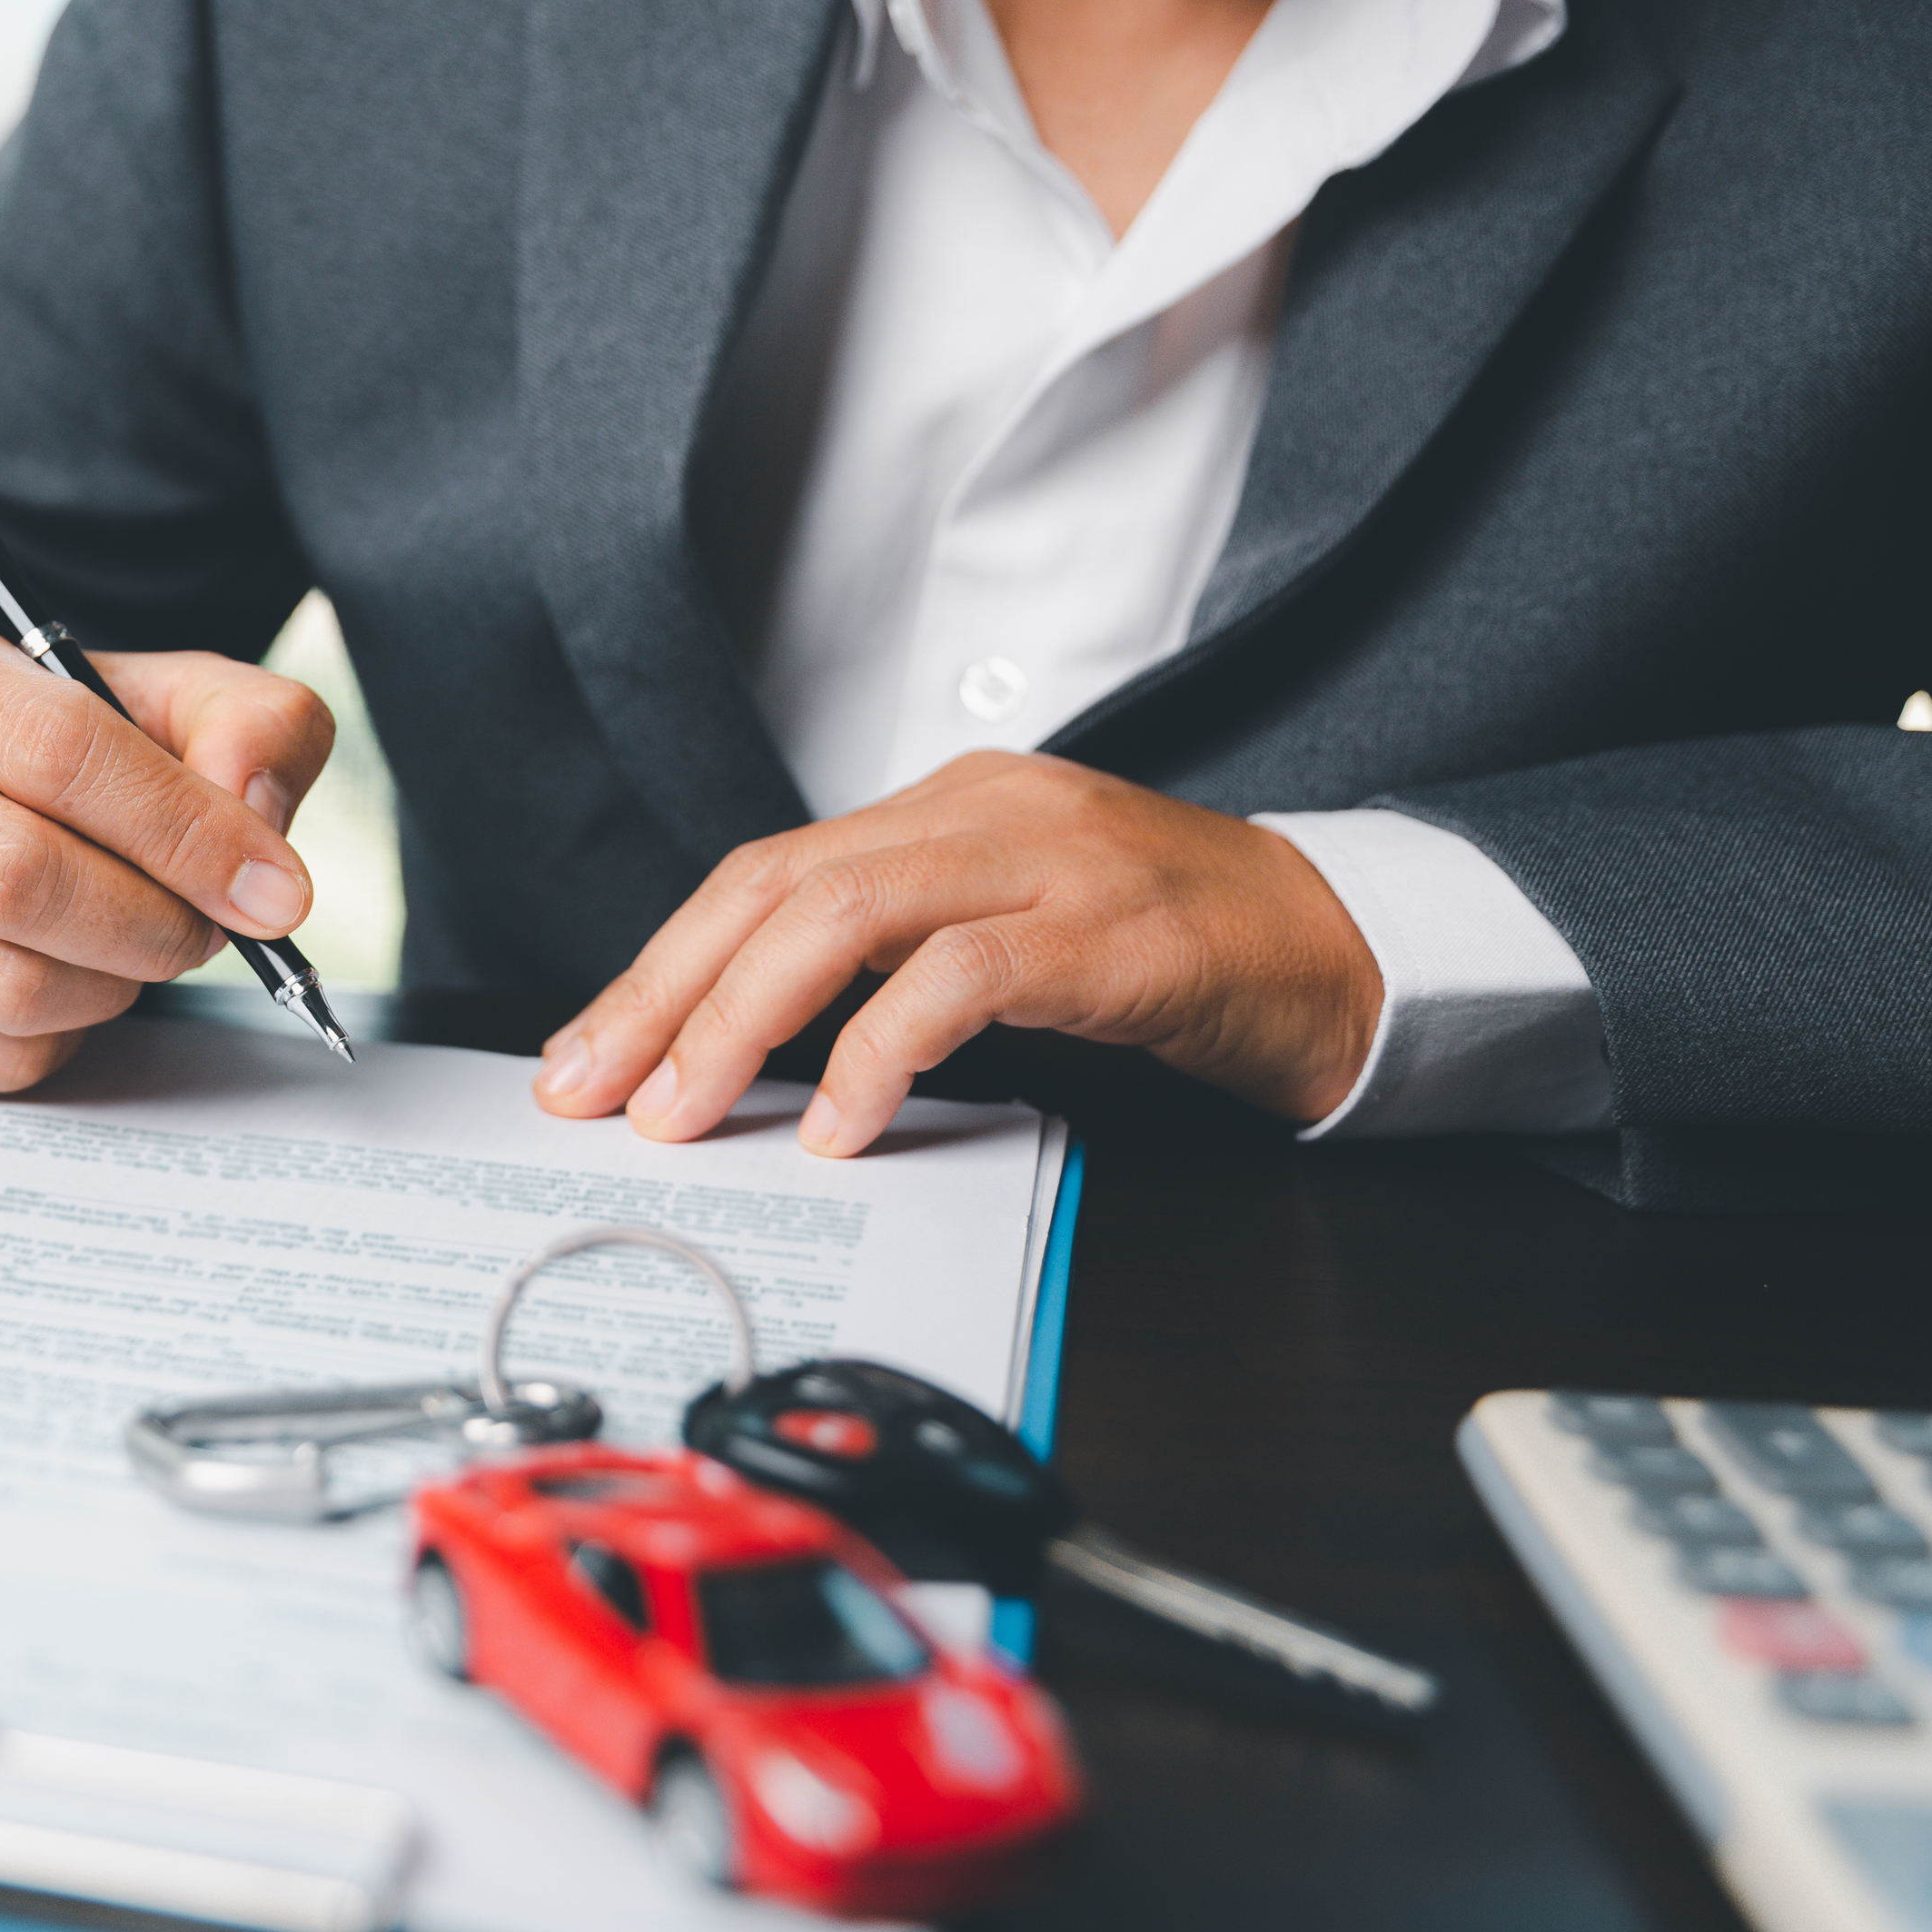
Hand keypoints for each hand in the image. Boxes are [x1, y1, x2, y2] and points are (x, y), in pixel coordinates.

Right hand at [0, 620, 332, 1091]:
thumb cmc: (64, 748)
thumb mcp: (169, 698)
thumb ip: (250, 727)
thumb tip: (258, 823)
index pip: (62, 751)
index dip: (184, 831)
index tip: (271, 887)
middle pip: (19, 881)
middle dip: (151, 925)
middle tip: (202, 927)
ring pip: (7, 988)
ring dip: (112, 988)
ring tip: (131, 945)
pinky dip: (60, 1037)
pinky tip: (66, 980)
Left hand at [532, 752, 1380, 1153]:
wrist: (1342, 947)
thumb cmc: (1168, 955)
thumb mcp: (1006, 935)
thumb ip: (891, 962)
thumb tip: (742, 1046)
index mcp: (945, 808)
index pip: (765, 873)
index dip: (663, 966)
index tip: (589, 1056)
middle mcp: (980, 811)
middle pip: (777, 885)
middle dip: (667, 994)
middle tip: (597, 1091)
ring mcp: (1045, 861)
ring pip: (843, 915)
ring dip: (742, 1021)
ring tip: (683, 1112)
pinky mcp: (1105, 930)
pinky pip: (960, 980)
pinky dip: (880, 1051)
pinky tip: (838, 1123)